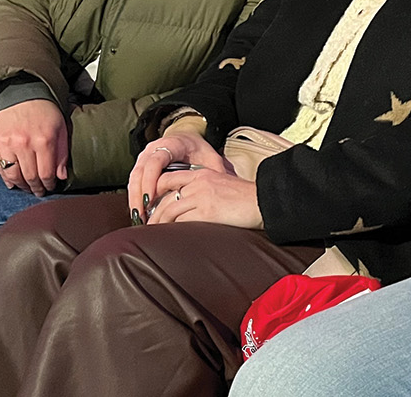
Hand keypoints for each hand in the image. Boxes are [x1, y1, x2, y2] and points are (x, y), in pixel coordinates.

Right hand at [0, 99, 68, 195]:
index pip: (46, 173)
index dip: (48, 184)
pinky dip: (6, 177)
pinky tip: (12, 182)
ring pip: (12, 175)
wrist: (23, 96)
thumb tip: (61, 177)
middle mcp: (24, 143)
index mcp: (44, 141)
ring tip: (26, 187)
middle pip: (29, 177)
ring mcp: (6, 143)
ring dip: (21, 185)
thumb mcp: (61, 130)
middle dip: (35, 188)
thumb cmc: (46, 114)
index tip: (50, 187)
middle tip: (39, 192)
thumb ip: (61, 155)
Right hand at [127, 132, 230, 223]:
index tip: (151, 198)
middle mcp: (153, 149)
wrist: (187, 138)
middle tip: (142, 214)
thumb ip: (215, 170)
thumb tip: (226, 185)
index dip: (151, 180)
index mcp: (170, 144)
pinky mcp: (141, 166)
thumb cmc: (198, 149)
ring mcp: (145, 157)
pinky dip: (135, 196)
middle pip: (140, 172)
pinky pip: (134, 182)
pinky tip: (139, 211)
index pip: (155, 161)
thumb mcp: (209, 156)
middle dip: (139, 194)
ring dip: (135, 198)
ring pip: (134, 178)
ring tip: (138, 217)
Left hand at [148, 166, 263, 228]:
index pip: (169, 177)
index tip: (149, 203)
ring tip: (152, 234)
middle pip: (165, 197)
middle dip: (153, 212)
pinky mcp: (207, 212)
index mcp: (202, 173)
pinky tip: (168, 237)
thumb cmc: (246, 198)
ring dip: (158, 224)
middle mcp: (199, 183)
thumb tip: (189, 204)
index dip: (155, 190)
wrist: (263, 201)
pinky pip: (181, 221)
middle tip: (147, 224)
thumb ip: (204, 189)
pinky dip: (171, 230)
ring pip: (169, 210)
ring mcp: (202, 197)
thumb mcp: (222, 184)